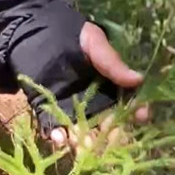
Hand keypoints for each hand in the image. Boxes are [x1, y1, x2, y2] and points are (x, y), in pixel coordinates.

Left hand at [45, 21, 149, 150]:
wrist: (33, 29)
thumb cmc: (71, 33)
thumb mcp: (94, 43)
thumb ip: (112, 62)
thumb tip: (138, 79)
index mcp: (109, 84)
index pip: (128, 102)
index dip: (136, 111)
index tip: (141, 116)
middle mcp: (94, 100)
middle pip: (108, 123)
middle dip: (112, 134)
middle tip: (113, 141)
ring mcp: (72, 108)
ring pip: (83, 130)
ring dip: (85, 140)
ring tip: (85, 145)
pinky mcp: (49, 111)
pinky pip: (55, 127)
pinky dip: (57, 135)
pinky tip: (59, 138)